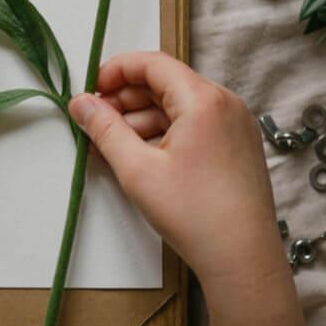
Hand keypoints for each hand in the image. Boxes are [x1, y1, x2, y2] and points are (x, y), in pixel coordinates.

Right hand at [69, 51, 288, 303]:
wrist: (244, 262)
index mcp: (204, 100)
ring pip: (179, 106)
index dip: (115, 71)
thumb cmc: (194, 215)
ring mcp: (236, 125)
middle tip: (96, 122)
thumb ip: (104, 129)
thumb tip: (80, 103)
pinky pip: (196, 124)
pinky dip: (166, 132)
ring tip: (113, 145)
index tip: (90, 91)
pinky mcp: (239, 147)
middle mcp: (225, 104)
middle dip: (126, 98)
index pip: (152, 63)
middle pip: (166, 83)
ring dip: (143, 118)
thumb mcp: (137, 170)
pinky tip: (142, 156)